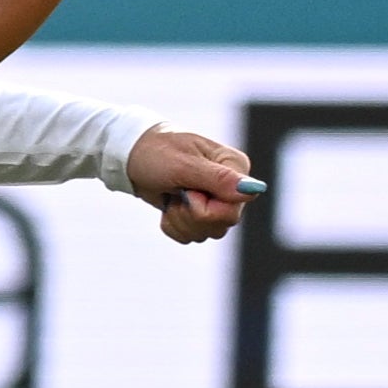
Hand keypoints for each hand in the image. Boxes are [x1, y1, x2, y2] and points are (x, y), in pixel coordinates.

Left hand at [126, 124, 251, 243]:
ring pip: (208, 233)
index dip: (205, 209)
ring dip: (181, 220)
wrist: (133, 155)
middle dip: (191, 216)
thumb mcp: (184, 164)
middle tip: (177, 194)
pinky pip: (193, 236)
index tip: (188, 192)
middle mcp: (231, 186)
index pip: (233, 210)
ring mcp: (217, 201)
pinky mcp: (201, 213)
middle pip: (222, 225)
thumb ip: (219, 179)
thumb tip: (254, 189)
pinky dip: (175, 226)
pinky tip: (170, 205)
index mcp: (235, 167)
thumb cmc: (157, 151)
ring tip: (172, 196)